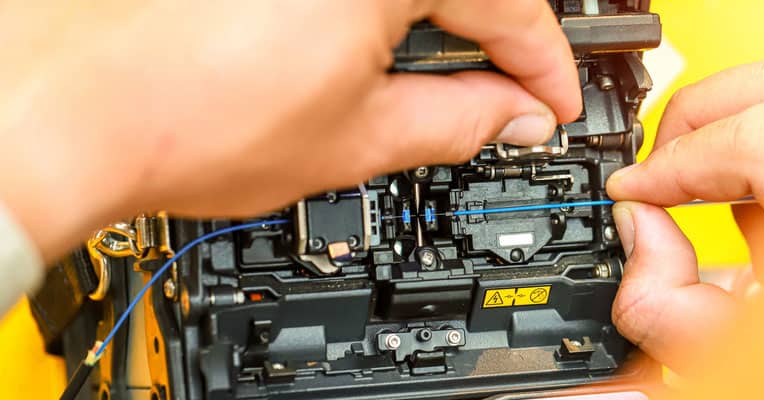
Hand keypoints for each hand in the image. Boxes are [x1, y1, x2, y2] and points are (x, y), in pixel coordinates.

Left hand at [0, 1, 580, 261]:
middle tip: (506, 94)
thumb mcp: (359, 136)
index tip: (549, 103)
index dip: (542, 66)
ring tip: (433, 76)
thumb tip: (512, 116)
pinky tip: (371, 39)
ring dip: (437, 17)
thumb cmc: (186, 115)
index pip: (510, 6)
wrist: (69, 109)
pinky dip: (379, 5)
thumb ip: (460, 121)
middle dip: (495, 38)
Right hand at [605, 52, 763, 371]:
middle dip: (703, 115)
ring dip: (734, 123)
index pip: (759, 137)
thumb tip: (642, 225)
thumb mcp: (733, 364)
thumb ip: (663, 298)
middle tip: (664, 166)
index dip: (676, 158)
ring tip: (697, 180)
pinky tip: (747, 203)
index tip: (638, 187)